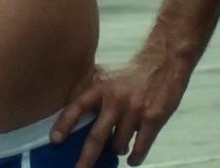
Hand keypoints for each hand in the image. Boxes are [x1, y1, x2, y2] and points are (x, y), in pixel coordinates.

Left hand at [51, 59, 191, 166]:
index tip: (55, 141)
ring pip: (119, 145)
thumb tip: (75, 115)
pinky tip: (132, 160)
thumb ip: (92, 93)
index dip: (64, 124)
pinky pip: (140, 147)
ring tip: (120, 146)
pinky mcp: (153, 119)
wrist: (164, 62)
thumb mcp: (107, 76)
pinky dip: (135, 158)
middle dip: (86, 159)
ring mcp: (134, 110)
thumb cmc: (132, 73)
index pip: (77, 107)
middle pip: (97, 137)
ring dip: (117, 150)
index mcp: (101, 87)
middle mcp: (115, 100)